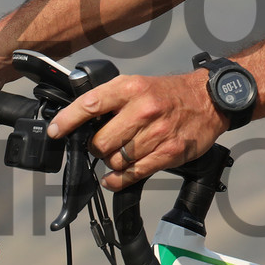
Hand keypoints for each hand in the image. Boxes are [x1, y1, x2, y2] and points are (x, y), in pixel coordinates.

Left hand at [46, 72, 228, 188]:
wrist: (209, 99)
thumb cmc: (169, 93)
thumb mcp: (138, 84)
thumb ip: (111, 100)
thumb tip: (80, 121)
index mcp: (131, 88)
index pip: (91, 104)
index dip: (67, 120)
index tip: (55, 131)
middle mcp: (144, 109)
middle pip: (101, 141)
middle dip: (97, 147)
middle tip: (104, 144)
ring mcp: (158, 132)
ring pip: (116, 160)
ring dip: (112, 162)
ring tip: (120, 154)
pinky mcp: (169, 152)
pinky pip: (134, 174)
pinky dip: (119, 180)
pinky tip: (116, 177)